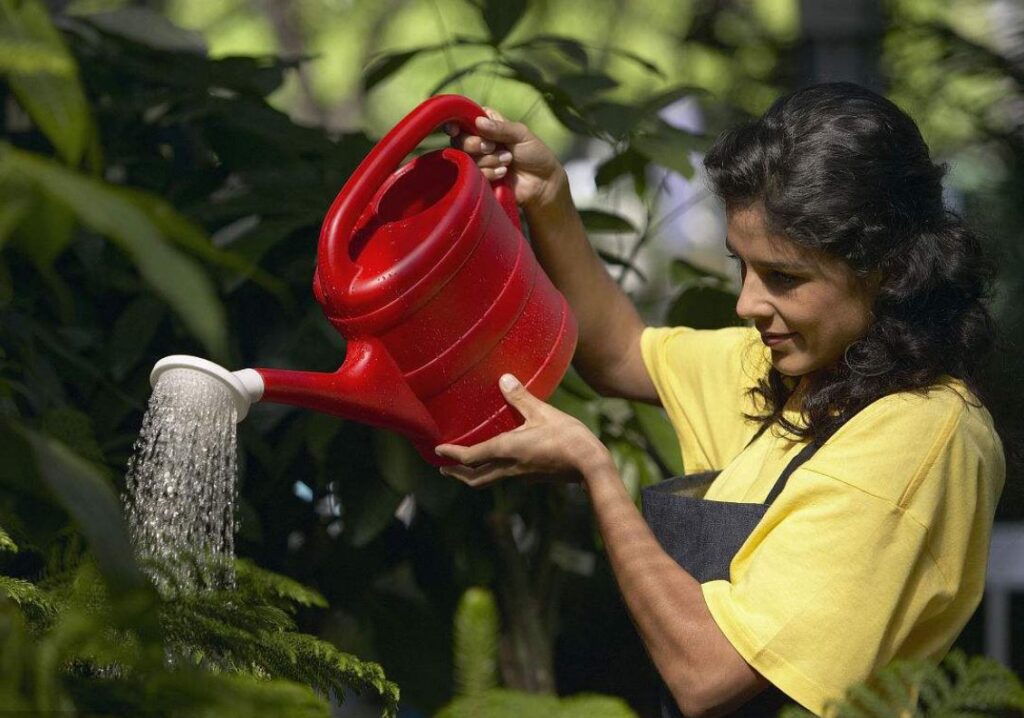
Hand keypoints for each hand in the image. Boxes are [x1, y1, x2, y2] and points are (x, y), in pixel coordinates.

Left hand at [435, 374, 608, 486]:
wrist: (591, 466)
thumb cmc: (568, 438)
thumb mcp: (543, 413)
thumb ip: (521, 397)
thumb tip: (504, 378)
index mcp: (507, 450)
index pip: (470, 457)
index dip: (451, 454)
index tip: (437, 451)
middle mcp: (510, 467)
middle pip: (476, 479)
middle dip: (458, 474)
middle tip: (444, 469)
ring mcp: (522, 475)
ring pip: (490, 480)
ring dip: (473, 475)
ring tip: (465, 468)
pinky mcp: (533, 476)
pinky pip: (505, 476)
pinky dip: (493, 471)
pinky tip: (500, 462)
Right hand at [445, 107, 565, 209]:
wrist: (542, 184)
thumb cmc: (535, 153)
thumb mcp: (521, 134)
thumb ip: (500, 128)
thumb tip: (478, 122)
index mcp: (487, 124)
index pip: (464, 118)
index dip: (456, 123)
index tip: (456, 130)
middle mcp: (479, 141)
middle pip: (460, 140)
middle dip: (475, 144)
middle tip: (493, 147)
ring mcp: (478, 161)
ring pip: (466, 158)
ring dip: (489, 160)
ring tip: (508, 161)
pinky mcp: (479, 178)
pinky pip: (473, 174)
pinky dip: (490, 173)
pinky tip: (503, 173)